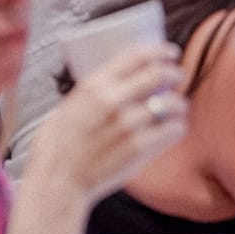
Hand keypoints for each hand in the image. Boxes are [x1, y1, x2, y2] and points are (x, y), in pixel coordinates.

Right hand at [28, 43, 187, 202]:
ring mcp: (129, 124)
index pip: (137, 55)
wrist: (55, 182)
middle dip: (175, 73)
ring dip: (179, 104)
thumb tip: (118, 82)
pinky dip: (178, 127)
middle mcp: (113, 100)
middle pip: (160, 74)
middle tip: (177, 78)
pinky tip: (172, 129)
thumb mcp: (68, 106)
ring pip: (173, 103)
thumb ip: (94, 93)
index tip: (170, 53)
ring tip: (176, 109)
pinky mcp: (141, 147)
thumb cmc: (56, 147)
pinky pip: (175, 129)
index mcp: (94, 85)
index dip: (160, 51)